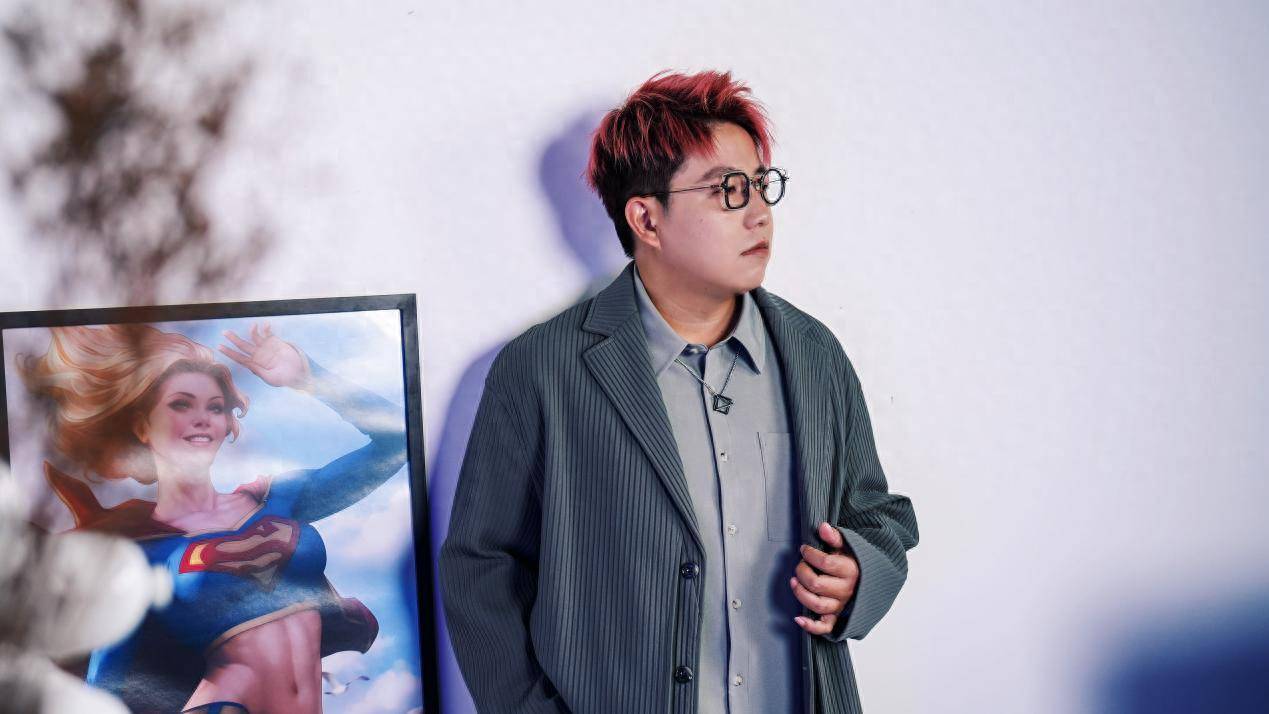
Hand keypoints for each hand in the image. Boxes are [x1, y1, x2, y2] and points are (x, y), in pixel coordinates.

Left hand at [219, 322, 309, 389]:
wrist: (298, 374)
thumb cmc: (284, 379)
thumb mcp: (270, 378)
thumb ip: (258, 370)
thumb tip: (248, 364)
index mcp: (254, 364)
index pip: (239, 357)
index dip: (229, 352)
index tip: (219, 347)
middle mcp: (258, 355)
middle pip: (242, 346)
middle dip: (233, 339)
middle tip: (225, 332)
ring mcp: (266, 347)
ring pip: (254, 337)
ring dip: (252, 331)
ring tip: (253, 326)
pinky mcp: (275, 341)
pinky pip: (268, 333)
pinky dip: (265, 328)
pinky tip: (265, 325)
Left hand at [790, 521, 859, 635]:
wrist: (871, 581)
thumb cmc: (855, 563)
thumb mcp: (848, 546)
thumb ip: (835, 537)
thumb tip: (823, 527)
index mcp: (850, 571)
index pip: (825, 563)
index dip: (810, 554)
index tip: (804, 549)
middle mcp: (846, 590)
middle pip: (817, 584)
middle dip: (803, 571)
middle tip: (800, 565)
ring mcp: (841, 605)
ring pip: (818, 604)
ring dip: (801, 594)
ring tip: (794, 581)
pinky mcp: (837, 618)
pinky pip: (825, 627)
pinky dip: (810, 626)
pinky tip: (798, 619)